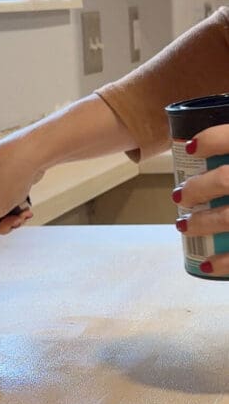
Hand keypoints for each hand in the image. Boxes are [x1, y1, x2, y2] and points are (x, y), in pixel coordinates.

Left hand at [174, 124, 228, 274]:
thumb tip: (196, 146)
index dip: (213, 139)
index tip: (190, 148)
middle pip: (226, 179)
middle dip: (197, 188)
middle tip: (179, 195)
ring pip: (228, 217)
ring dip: (201, 223)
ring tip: (182, 225)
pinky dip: (222, 263)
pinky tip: (205, 264)